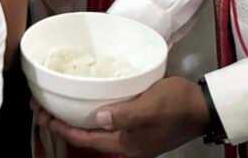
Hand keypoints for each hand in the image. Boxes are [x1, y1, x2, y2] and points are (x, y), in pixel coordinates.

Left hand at [37, 77, 209, 156]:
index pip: (86, 138)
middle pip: (88, 136)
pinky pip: (110, 122)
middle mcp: (126, 145)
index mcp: (126, 144)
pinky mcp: (140, 126)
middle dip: (64, 123)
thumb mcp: (151, 107)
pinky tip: (91, 102)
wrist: (204, 108)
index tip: (43, 114)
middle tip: (43, 108)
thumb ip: (124, 115)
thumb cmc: (178, 105)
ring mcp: (133, 137)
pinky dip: (94, 114)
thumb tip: (99, 118)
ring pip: (97, 129)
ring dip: (78, 118)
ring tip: (60, 104)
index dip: (62, 127)